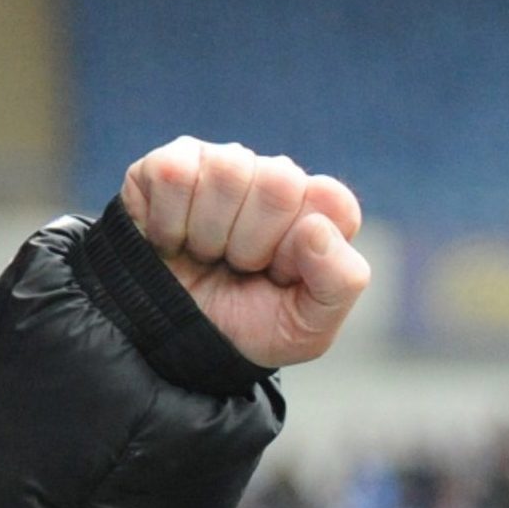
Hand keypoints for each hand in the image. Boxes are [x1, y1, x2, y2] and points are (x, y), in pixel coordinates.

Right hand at [119, 138, 370, 368]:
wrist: (179, 342)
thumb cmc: (251, 326)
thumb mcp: (310, 325)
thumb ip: (340, 280)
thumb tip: (316, 226)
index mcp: (321, 212)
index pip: (333, 200)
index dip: (302, 248)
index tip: (282, 275)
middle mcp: (276, 178)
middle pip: (281, 181)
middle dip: (254, 243)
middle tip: (240, 267)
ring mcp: (222, 165)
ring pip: (227, 170)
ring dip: (210, 233)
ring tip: (208, 254)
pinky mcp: (168, 164)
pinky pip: (174, 173)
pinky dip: (169, 223)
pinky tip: (172, 240)